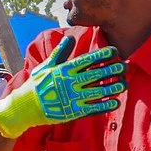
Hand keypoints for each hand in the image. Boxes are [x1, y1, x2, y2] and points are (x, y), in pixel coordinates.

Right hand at [0, 36, 125, 137]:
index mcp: (64, 70)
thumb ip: (59, 53)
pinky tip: (115, 102)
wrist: (25, 107)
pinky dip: (104, 106)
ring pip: (97, 91)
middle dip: (111, 69)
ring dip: (111, 88)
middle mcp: (69, 83)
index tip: (115, 52)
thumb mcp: (45, 66)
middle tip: (125, 66)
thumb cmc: (36, 85)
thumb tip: (68, 38)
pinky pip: (92, 108)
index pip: (87, 60)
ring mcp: (72, 98)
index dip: (102, 55)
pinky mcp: (73, 112)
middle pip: (95, 74)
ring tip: (124, 84)